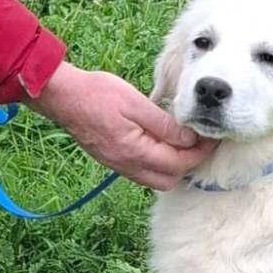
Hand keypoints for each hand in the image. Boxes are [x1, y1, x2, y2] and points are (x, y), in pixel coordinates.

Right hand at [28, 63, 215, 189]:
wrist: (62, 97)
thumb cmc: (97, 94)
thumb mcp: (135, 103)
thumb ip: (164, 124)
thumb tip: (190, 137)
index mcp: (135, 152)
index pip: (179, 163)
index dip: (199, 152)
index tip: (211, 137)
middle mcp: (127, 165)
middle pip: (169, 179)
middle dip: (188, 164)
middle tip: (199, 141)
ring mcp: (118, 165)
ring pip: (156, 179)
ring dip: (173, 165)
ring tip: (182, 142)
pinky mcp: (113, 160)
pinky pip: (142, 171)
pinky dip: (157, 162)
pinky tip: (160, 143)